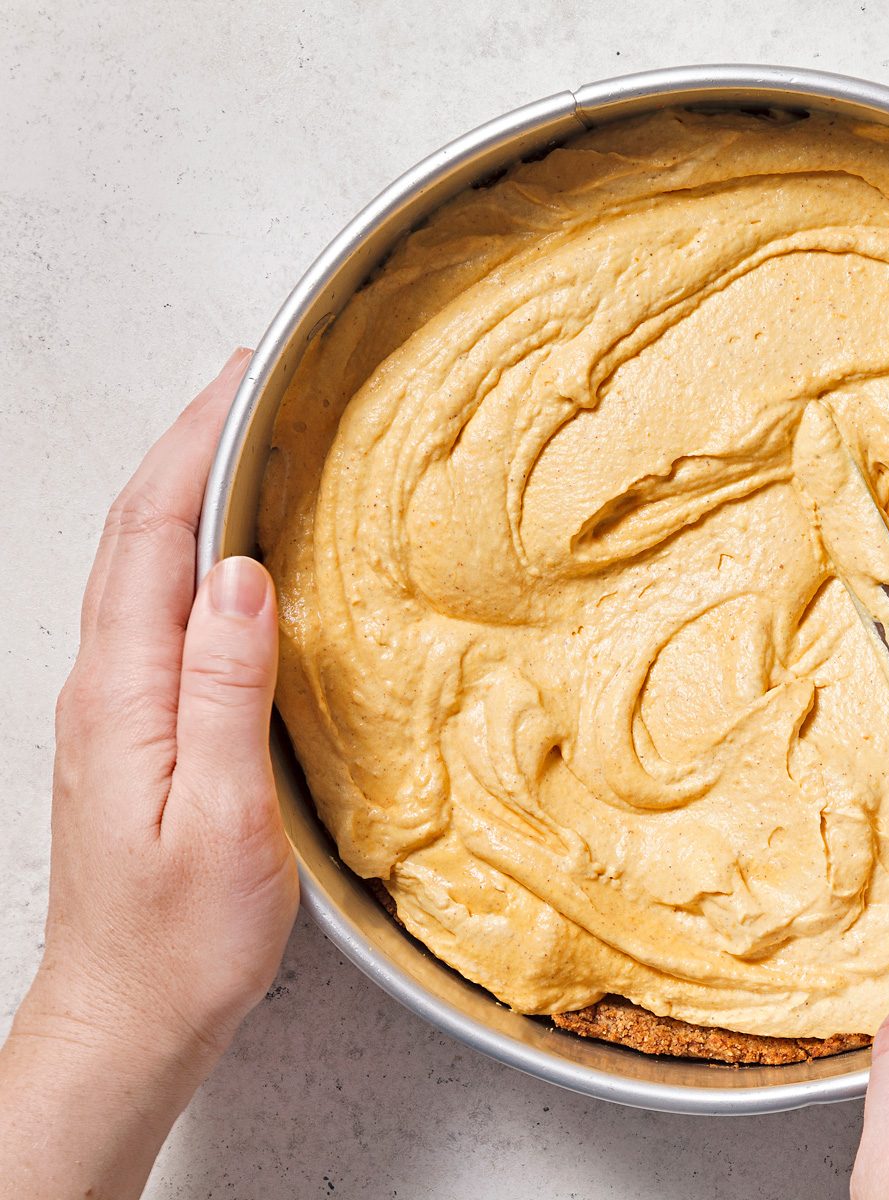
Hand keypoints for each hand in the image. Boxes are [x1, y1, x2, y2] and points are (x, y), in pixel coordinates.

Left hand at [0, 350, 298, 1199]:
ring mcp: (114, 708)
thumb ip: (222, 689)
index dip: (192, 448)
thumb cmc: (180, 937)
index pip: (151, 539)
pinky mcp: (135, 731)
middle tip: (245, 383)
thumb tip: (237, 574)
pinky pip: (156, 611)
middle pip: (135, 536)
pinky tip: (229, 552)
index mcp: (124, 694)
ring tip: (240, 440)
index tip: (238, 380)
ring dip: (185, 492)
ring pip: (141, 568)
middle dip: (186, 445)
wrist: (128, 1014)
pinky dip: (189, 552)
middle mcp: (105, 687)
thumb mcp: (220, 817)